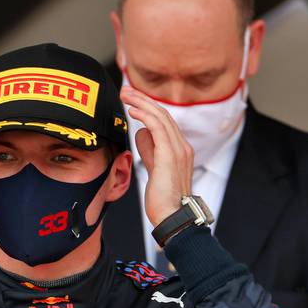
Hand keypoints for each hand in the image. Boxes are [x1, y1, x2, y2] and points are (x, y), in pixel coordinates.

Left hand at [121, 86, 194, 227]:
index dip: (148, 107)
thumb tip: (142, 133)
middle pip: (163, 113)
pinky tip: (132, 110)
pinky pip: (158, 127)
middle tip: (125, 91)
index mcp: (179, 149)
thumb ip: (150, 151)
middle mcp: (182, 146)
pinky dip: (145, 115)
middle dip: (143, 99)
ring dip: (141, 102)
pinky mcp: (170, 155)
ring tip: (126, 95)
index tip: (131, 100)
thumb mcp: (154, 168)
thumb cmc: (163, 199)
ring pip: (160, 116)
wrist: (173, 217)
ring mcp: (178, 150)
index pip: (164, 121)